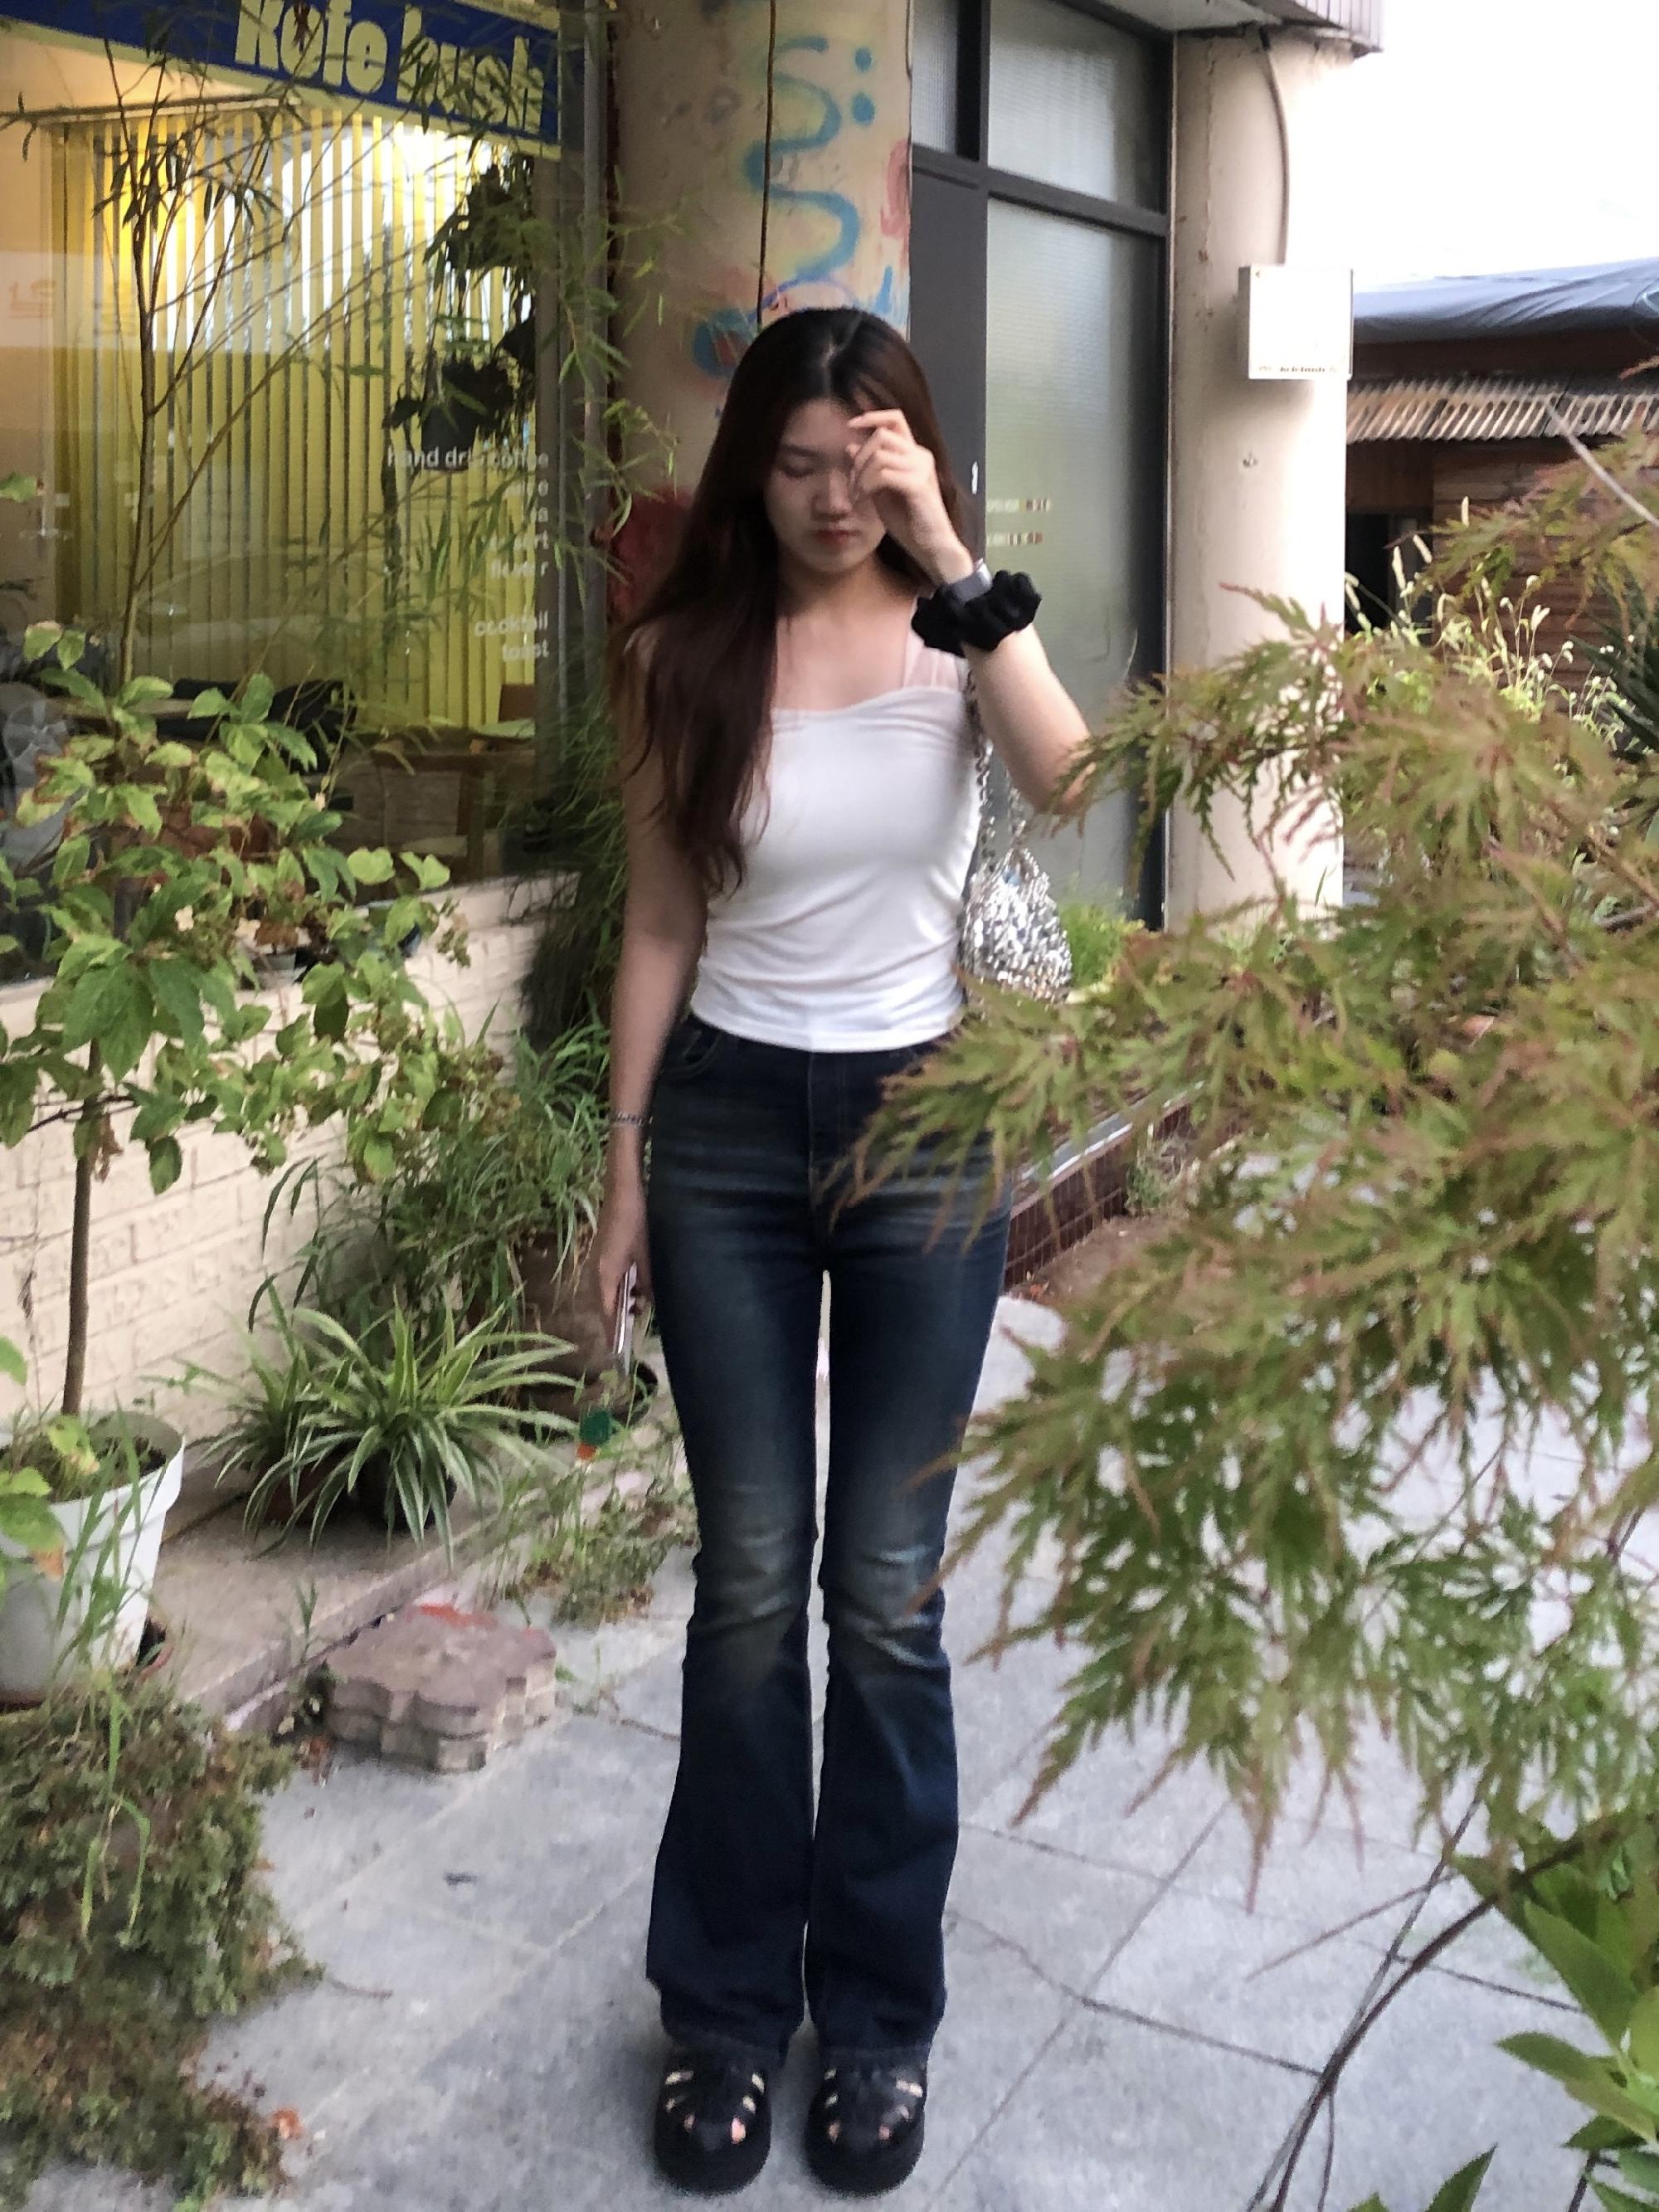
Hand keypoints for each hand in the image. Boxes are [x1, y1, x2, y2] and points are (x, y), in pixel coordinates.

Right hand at [590, 1179, 651, 1338]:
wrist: (623, 1191)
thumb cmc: (636, 1222)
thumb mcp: (646, 1255)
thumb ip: (646, 1282)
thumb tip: (648, 1304)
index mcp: (606, 1274)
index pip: (607, 1311)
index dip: (613, 1331)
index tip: (618, 1351)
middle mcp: (597, 1271)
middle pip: (604, 1304)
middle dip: (615, 1321)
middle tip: (628, 1338)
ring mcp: (598, 1262)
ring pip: (607, 1292)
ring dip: (619, 1305)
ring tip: (636, 1316)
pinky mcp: (604, 1253)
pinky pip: (610, 1280)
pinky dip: (620, 1291)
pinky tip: (636, 1292)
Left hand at [846, 410, 972, 584]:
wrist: (931, 547)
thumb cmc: (909, 522)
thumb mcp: (882, 491)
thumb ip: (870, 468)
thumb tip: (850, 446)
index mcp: (913, 454)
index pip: (896, 419)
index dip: (872, 416)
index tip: (850, 426)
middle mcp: (920, 456)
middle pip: (881, 435)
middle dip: (859, 458)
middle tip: (852, 484)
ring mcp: (921, 469)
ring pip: (880, 454)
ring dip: (860, 475)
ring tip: (857, 496)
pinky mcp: (918, 486)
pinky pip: (883, 474)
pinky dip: (867, 485)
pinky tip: (863, 499)